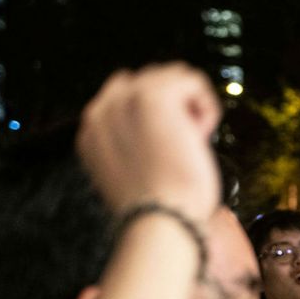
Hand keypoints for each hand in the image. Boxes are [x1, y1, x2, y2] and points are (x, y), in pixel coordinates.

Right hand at [76, 63, 222, 219]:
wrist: (160, 223)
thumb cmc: (159, 212)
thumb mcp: (133, 175)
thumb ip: (134, 145)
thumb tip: (162, 129)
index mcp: (93, 130)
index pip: (126, 92)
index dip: (158, 112)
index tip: (169, 144)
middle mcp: (103, 110)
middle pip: (150, 79)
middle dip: (175, 107)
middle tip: (180, 148)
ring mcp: (126, 100)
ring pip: (173, 75)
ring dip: (191, 107)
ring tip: (189, 142)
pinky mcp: (154, 97)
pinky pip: (193, 81)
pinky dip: (206, 108)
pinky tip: (198, 136)